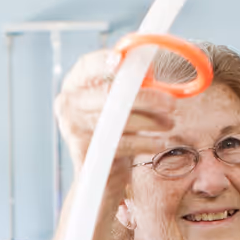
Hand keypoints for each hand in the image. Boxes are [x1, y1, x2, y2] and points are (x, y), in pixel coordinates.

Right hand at [55, 48, 177, 198]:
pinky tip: (161, 143)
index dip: (108, 60)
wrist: (101, 179)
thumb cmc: (115, 135)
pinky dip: (146, 142)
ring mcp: (73, 128)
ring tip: (169, 124)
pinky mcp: (85, 151)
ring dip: (151, 121)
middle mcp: (68, 105)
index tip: (130, 61)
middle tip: (171, 103)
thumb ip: (130, 84)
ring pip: (119, 118)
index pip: (88, 65)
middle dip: (146, 96)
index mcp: (74, 87)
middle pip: (110, 93)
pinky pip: (122, 142)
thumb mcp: (120, 105)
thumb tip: (152, 66)